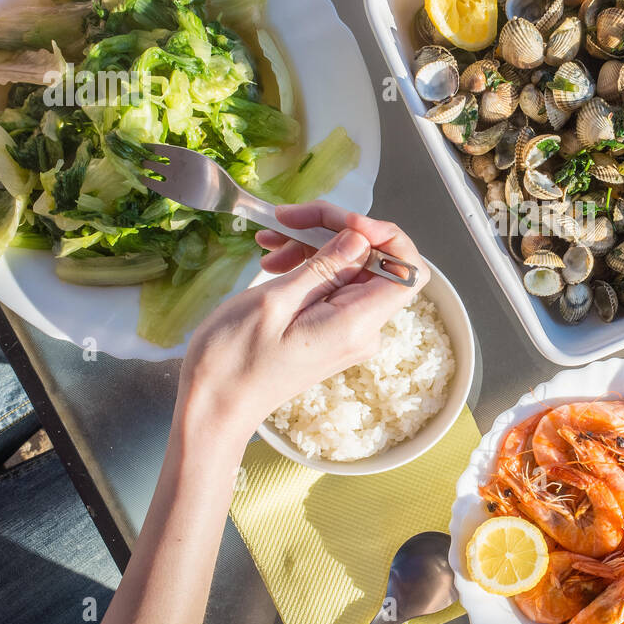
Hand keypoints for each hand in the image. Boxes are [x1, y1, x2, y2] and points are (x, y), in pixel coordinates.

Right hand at [173, 203, 427, 453]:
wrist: (214, 405)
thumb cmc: (235, 359)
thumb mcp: (276, 301)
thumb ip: (326, 267)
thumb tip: (362, 238)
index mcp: (357, 324)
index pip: (409, 271)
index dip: (386, 237)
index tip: (345, 222)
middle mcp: (363, 329)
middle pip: (376, 262)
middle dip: (336, 231)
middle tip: (289, 219)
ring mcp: (348, 330)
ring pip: (349, 269)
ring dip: (314, 245)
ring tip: (270, 242)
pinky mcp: (330, 329)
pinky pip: (332, 286)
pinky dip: (307, 265)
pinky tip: (273, 259)